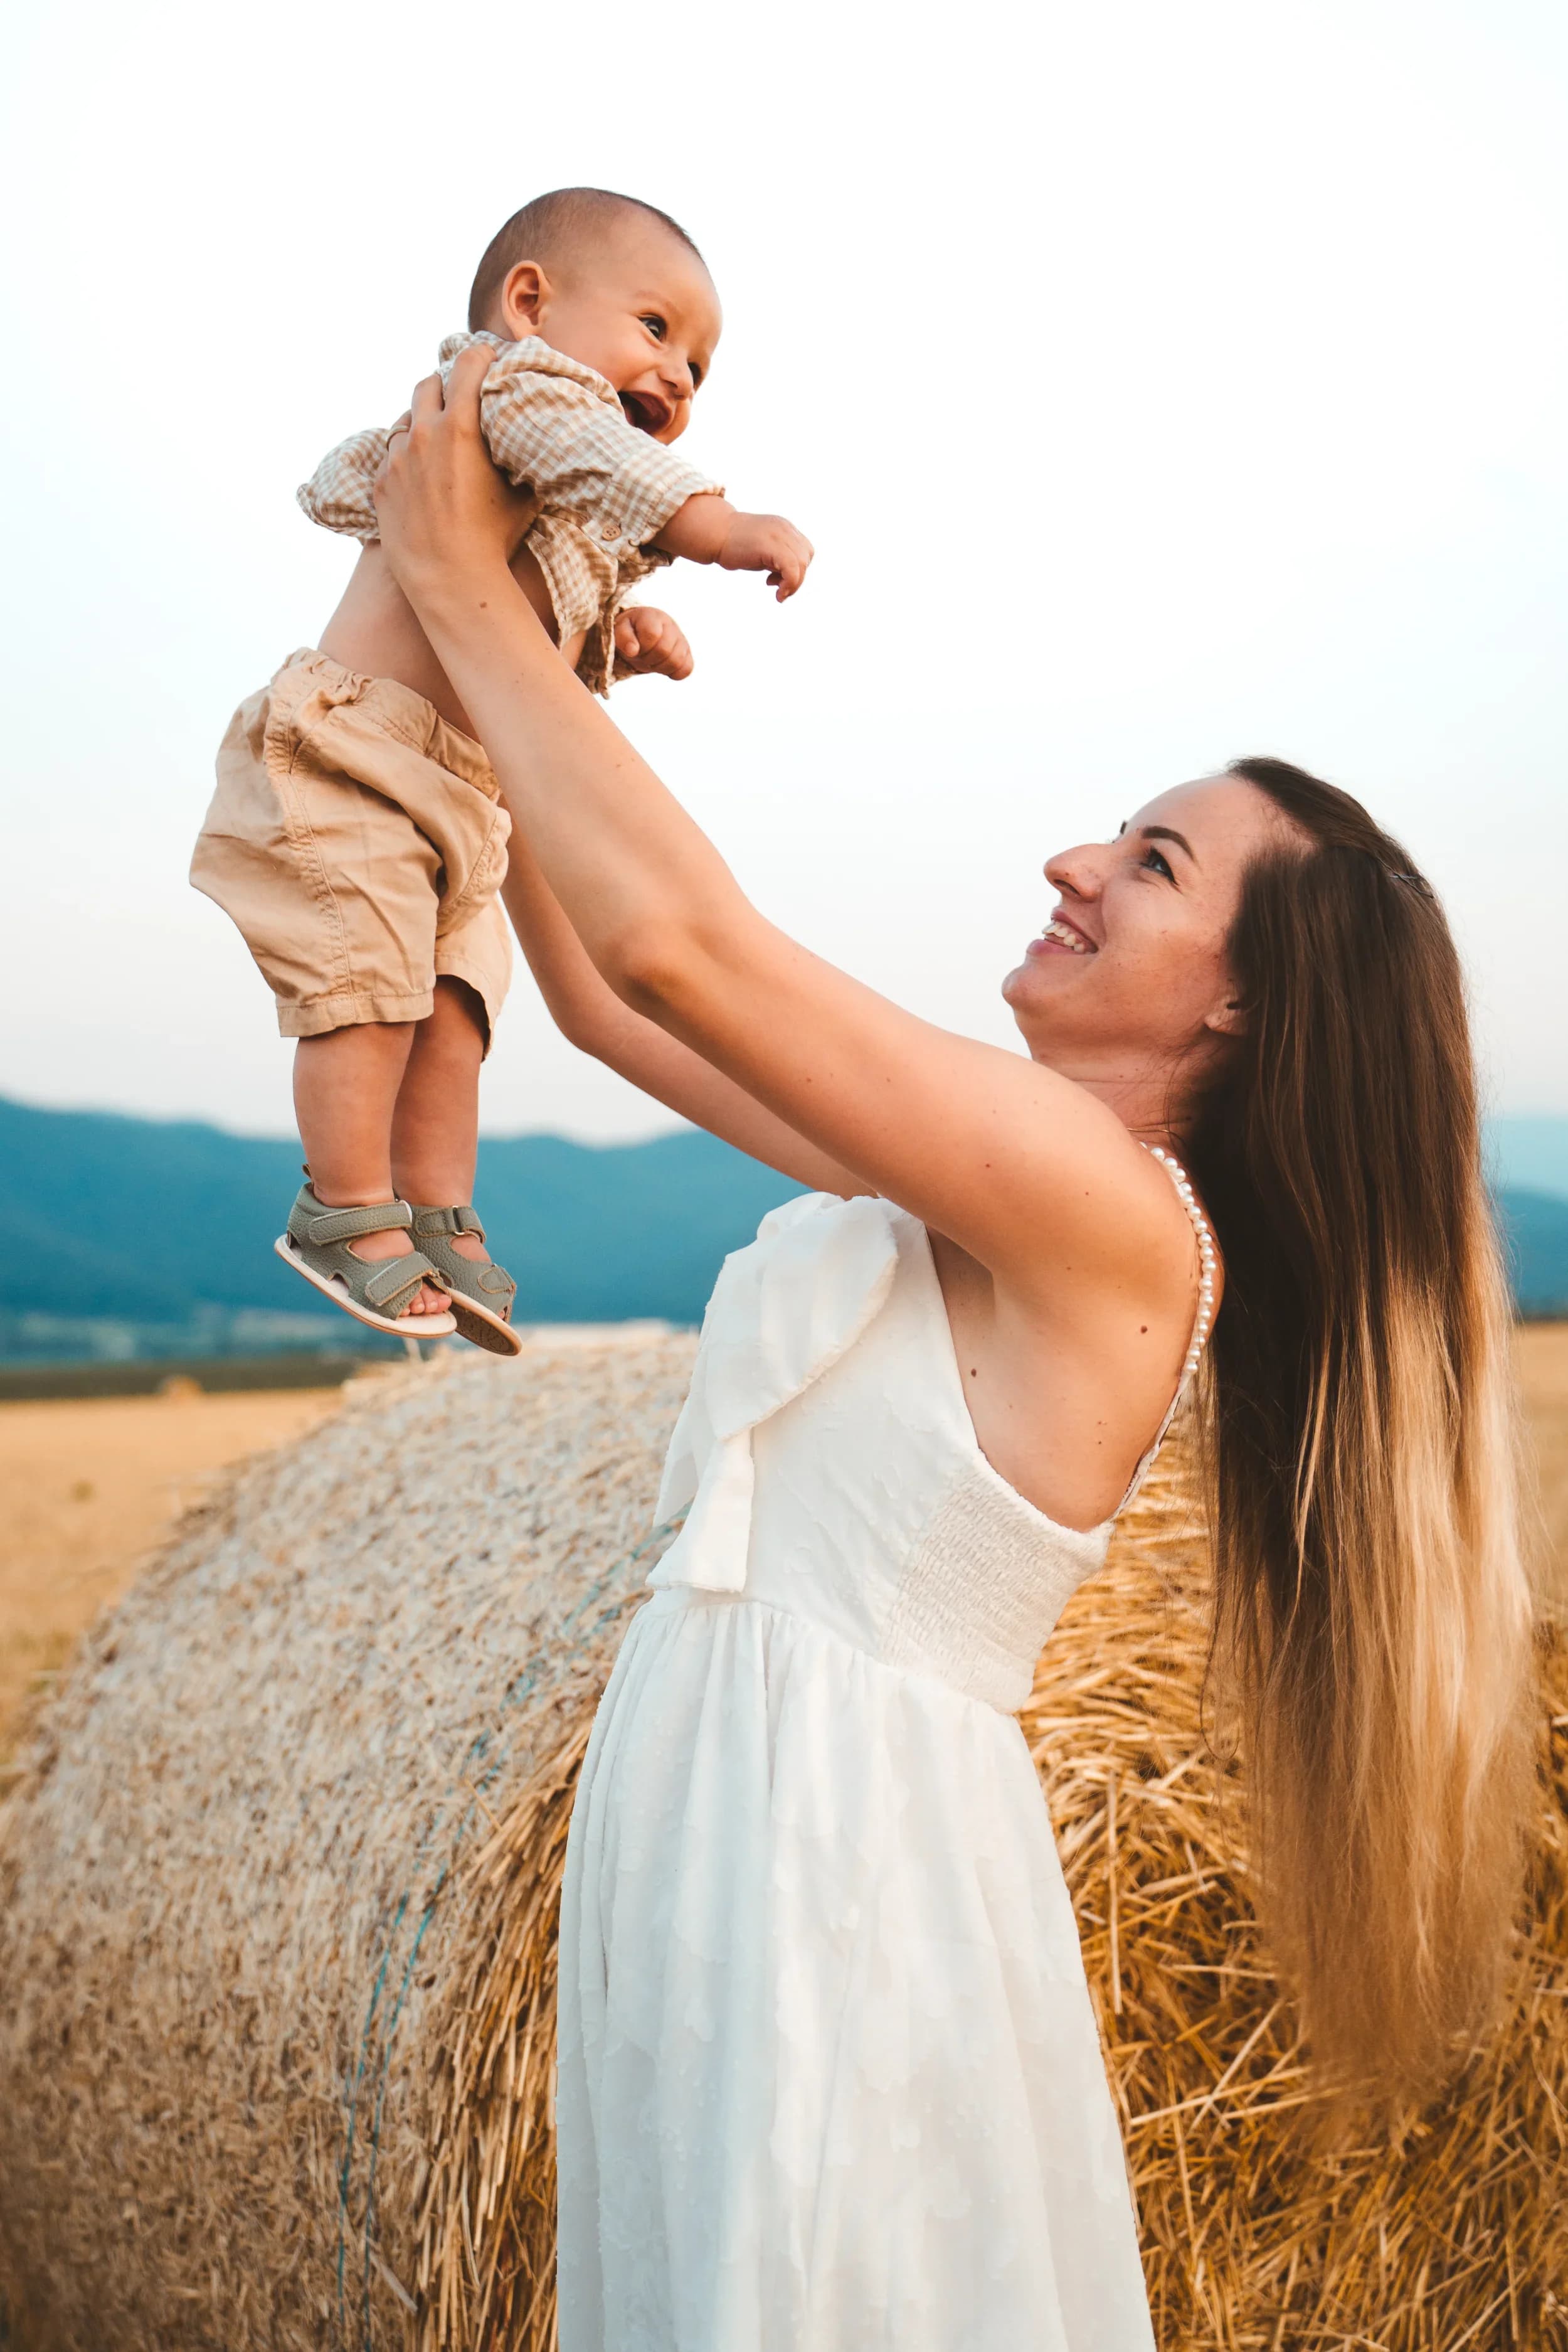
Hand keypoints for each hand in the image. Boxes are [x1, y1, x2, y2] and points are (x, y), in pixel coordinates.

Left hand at [372, 347, 532, 597]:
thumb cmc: (495, 539)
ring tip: (439, 438)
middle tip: (461, 396)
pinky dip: (408, 454)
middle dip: (446, 384)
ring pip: (407, 418)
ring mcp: (397, 458)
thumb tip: (536, 438)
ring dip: (423, 420)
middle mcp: (423, 433)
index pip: (468, 364)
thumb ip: (522, 456)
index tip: (488, 356)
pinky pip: (393, 454)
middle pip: (429, 383)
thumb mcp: (522, 492)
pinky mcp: (382, 483)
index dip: (481, 355)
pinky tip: (423, 473)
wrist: (450, 581)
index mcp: (460, 426)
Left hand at [613, 606, 693, 681]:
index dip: (641, 647)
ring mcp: (681, 639)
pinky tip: (662, 667)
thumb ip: (623, 637)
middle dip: (648, 658)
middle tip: (641, 655)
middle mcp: (670, 625)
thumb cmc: (630, 631)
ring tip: (651, 660)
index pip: (652, 634)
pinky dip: (674, 673)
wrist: (642, 632)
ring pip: (676, 661)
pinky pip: (687, 669)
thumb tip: (632, 650)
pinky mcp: (687, 653)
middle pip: (664, 650)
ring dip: (659, 667)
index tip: (634, 648)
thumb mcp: (620, 630)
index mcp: (653, 616)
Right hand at [717, 511, 813, 600]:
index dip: (798, 569)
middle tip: (780, 590)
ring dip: (794, 584)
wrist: (714, 533)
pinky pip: (792, 567)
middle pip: (806, 557)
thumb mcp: (762, 549)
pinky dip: (789, 584)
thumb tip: (787, 578)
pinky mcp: (770, 545)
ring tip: (779, 593)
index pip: (804, 551)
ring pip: (801, 563)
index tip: (777, 579)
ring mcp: (779, 535)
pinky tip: (777, 593)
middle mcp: (785, 529)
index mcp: (784, 528)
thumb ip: (777, 558)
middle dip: (797, 579)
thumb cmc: (733, 545)